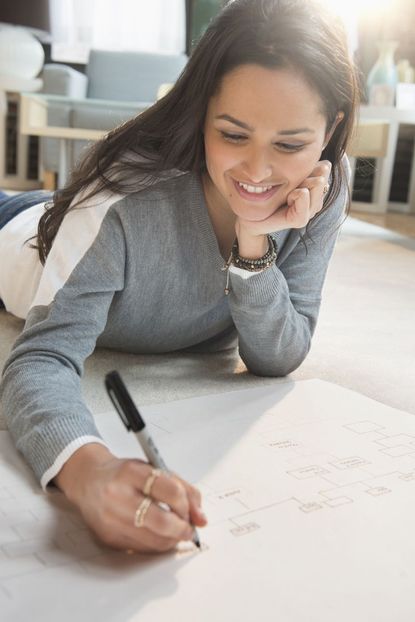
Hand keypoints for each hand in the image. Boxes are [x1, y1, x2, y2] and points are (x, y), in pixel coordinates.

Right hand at [54, 443, 206, 552]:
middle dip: (182, 528)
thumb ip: (182, 488)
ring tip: (176, 531)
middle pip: (162, 521)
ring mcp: (111, 519)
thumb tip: (201, 518)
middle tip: (188, 528)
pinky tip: (159, 535)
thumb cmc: (125, 474)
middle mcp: (117, 495)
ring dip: (172, 539)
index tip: (189, 509)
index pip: (170, 490)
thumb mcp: (153, 469)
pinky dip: (157, 544)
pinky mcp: (108, 537)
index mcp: (131, 472)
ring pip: (154, 539)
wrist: (89, 480)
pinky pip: (142, 548)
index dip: (186, 504)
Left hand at [235, 160, 331, 256]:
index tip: (290, 173)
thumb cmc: (265, 193)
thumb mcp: (287, 174)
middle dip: (304, 174)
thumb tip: (326, 165)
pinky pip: (304, 195)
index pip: (324, 167)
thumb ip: (306, 168)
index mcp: (314, 189)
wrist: (251, 216)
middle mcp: (315, 201)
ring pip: (315, 183)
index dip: (309, 165)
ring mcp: (309, 212)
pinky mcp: (300, 220)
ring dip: (298, 183)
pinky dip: (294, 193)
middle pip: (322, 175)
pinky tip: (287, 199)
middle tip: (287, 186)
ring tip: (286, 194)